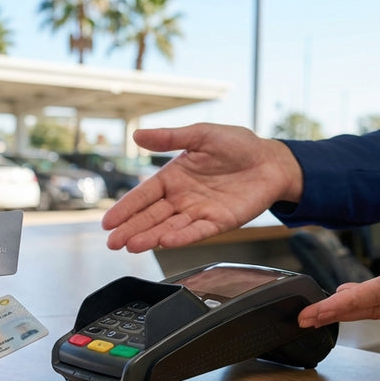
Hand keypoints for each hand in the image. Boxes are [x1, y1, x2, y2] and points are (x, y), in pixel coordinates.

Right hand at [102, 123, 301, 251]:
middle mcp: (182, 198)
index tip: (108, 222)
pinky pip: (197, 232)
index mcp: (174, 177)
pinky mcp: (218, 222)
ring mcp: (199, 212)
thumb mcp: (200, 134)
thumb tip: (137, 135)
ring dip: (150, 237)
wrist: (271, 160)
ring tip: (132, 246)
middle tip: (113, 242)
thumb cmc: (237, 145)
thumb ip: (169, 138)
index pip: (143, 195)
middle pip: (151, 217)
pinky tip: (166, 241)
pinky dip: (182, 237)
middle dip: (131, 230)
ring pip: (169, 228)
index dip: (125, 208)